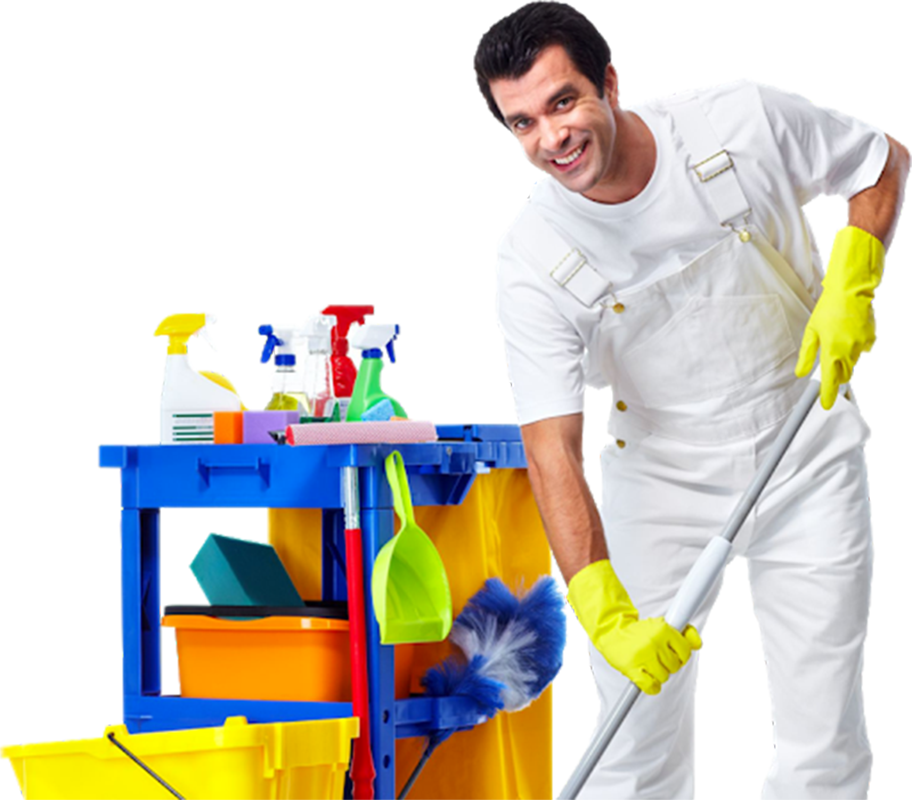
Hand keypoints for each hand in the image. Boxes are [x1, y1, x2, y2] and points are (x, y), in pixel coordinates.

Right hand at [567, 560, 701, 694]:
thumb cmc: (639, 631)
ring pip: (664, 677)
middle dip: (668, 664)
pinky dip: (651, 686)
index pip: (685, 652)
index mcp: (663, 629)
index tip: (671, 653)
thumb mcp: (662, 626)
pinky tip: (646, 679)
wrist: (611, 631)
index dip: (680, 655)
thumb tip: (697, 643)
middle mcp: (654, 642)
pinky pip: (652, 687)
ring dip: (658, 674)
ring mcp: (643, 656)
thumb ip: (684, 632)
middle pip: (675, 666)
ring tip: (648, 664)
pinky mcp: (632, 669)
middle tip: (656, 658)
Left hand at [795, 225, 883, 409]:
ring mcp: (862, 346)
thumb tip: (800, 373)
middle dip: (835, 376)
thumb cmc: (828, 309)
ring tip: (835, 340)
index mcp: (832, 351)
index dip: (827, 395)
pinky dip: (852, 348)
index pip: (830, 381)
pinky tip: (846, 333)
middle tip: (826, 367)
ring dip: (843, 360)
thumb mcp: (811, 332)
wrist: (851, 291)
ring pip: (851, 363)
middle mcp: (849, 352)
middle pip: (843, 375)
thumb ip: (806, 355)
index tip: (824, 405)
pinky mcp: (870, 339)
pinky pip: (859, 351)